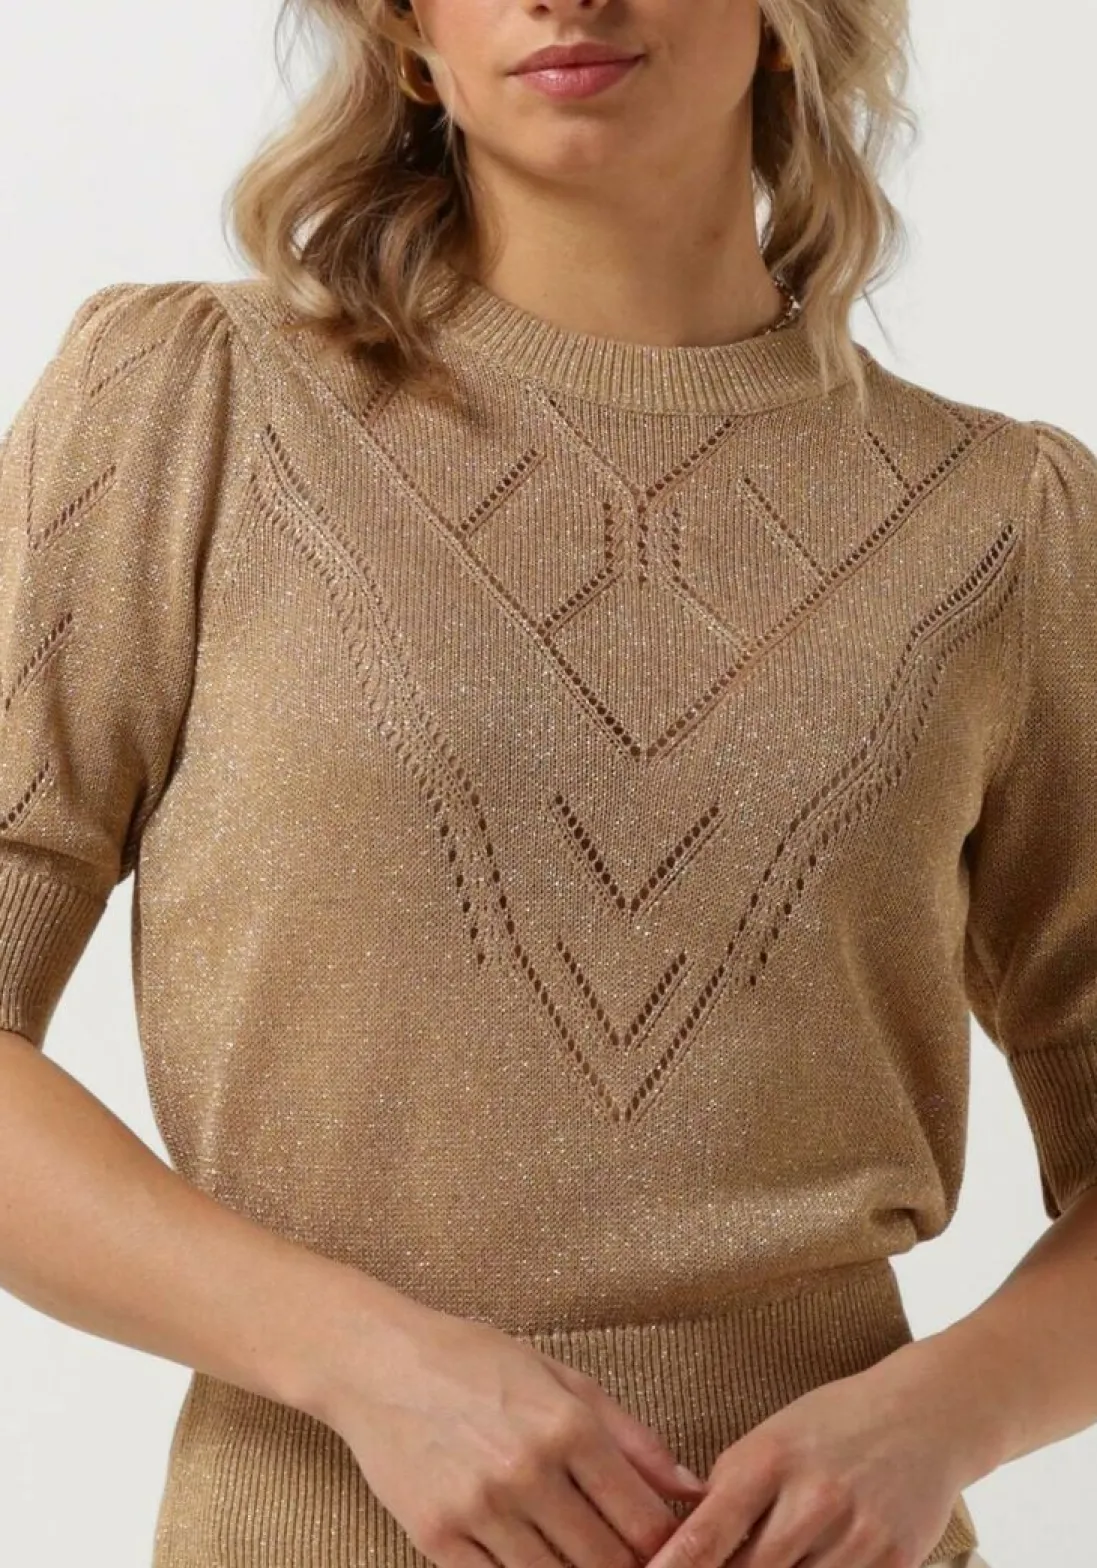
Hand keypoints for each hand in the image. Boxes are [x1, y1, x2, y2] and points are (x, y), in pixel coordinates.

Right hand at [318, 1286, 709, 1567]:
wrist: (378, 1364)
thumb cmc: (474, 1360)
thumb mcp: (561, 1377)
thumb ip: (633, 1436)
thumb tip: (691, 1488)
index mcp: (566, 1425)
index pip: (642, 1521)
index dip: (667, 1547)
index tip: (671, 1551)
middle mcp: (527, 1472)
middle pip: (606, 1562)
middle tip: (628, 1558)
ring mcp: (480, 1511)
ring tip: (578, 1550)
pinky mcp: (438, 1539)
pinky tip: (530, 1551)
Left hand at [642, 1343, 981, 1567]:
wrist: (926, 1414)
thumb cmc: (834, 1424)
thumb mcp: (769, 1438)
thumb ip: (728, 1493)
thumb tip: (679, 1549)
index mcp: (768, 1460)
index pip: (704, 1536)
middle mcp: (811, 1500)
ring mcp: (856, 1537)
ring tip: (774, 1559)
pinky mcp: (895, 1563)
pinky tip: (811, 1566)